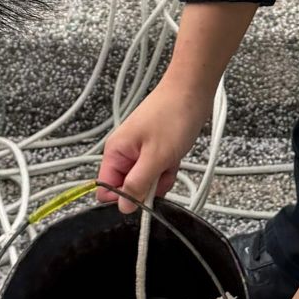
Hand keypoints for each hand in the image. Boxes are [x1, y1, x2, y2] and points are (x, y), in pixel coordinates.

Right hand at [96, 79, 211, 210]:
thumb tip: (122, 208)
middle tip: (161, 172)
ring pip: (145, 180)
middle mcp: (123, 152)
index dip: (123, 197)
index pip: (106, 189)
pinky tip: (175, 157)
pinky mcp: (154, 149)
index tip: (142, 194)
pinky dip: (168, 168)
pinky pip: (157, 170)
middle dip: (147, 187)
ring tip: (170, 160)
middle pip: (128, 187)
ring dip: (161, 178)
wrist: (193, 90)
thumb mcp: (155, 157)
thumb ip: (137, 184)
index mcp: (115, 152)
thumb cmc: (173, 116)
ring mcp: (140, 151)